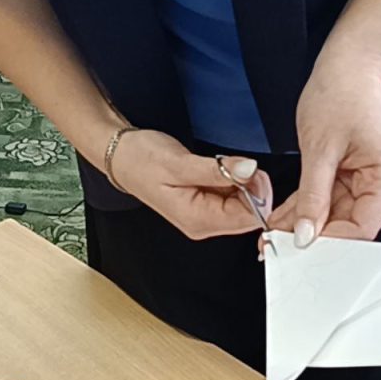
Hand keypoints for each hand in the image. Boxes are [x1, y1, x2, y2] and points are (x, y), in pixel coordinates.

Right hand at [111, 129, 272, 239]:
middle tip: (237, 164)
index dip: (257, 194)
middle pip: (248, 214)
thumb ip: (218, 169)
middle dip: (251, 187)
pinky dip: (233, 181)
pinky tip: (219, 170)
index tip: (250, 170)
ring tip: (223, 166)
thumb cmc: (141, 161)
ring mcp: (204, 216)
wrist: (122, 156)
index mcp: (197, 220)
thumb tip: (249, 170)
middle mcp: (202, 224)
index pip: (246, 218)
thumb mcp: (180, 163)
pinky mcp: (205, 205)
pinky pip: (231, 197)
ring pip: (242, 204)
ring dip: (242, 182)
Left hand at [269, 49, 380, 245]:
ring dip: (305, 223)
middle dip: (314, 235)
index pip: (363, 226)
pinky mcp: (356, 172)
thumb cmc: (340, 92)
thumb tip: (304, 234)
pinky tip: (283, 218)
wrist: (347, 63)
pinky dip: (307, 207)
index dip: (331, 242)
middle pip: (351, 223)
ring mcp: (371, 176)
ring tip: (273, 234)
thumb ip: (312, 196)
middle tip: (279, 246)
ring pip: (336, 214)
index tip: (299, 250)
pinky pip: (330, 198)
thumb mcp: (319, 149)